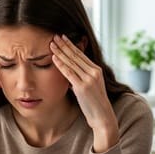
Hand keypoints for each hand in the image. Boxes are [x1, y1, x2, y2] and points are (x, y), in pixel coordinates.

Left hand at [50, 34, 118, 151]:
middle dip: (64, 45)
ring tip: (52, 44)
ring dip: (61, 52)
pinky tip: (54, 58)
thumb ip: (80, 78)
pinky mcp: (83, 87)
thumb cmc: (94, 104)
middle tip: (55, 36)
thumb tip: (68, 73)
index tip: (63, 38)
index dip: (71, 45)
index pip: (81, 54)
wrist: (102, 117)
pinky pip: (69, 73)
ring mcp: (89, 79)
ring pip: (72, 62)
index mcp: (96, 70)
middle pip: (76, 55)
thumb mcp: (89, 87)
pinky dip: (61, 64)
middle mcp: (94, 72)